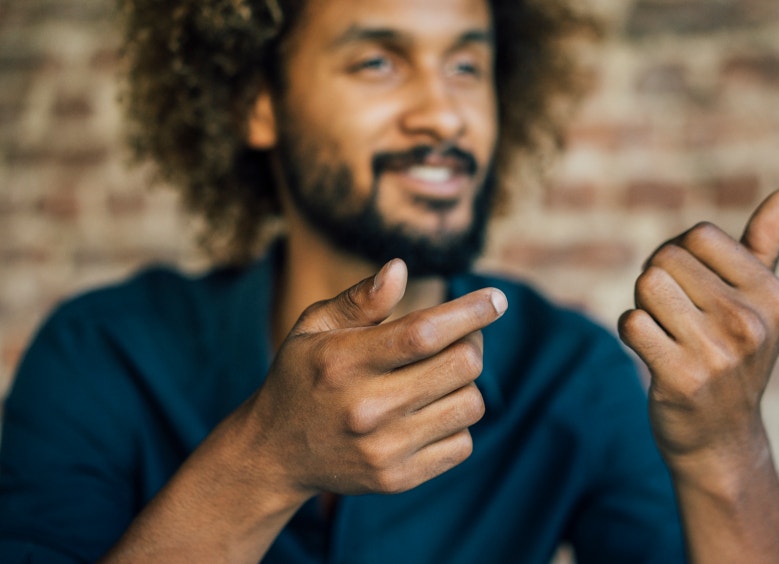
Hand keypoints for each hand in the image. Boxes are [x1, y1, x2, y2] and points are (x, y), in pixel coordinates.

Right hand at [246, 259, 506, 496]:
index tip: (496, 300)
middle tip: (460, 337)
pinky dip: (456, 422)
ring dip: (465, 384)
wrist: (274, 452)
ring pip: (471, 405)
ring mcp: (383, 449)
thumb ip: (359, 299)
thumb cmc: (303, 374)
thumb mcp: (315, 326)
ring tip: (440, 376)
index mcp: (344, 361)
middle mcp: (365, 408)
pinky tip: (429, 412)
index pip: (424, 332)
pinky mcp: (397, 479)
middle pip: (461, 366)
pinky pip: (462, 444)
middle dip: (472, 342)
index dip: (469, 313)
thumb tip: (400, 268)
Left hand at [618, 187, 778, 472]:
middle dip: (658, 280)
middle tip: (675, 316)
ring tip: (666, 332)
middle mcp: (750, 321)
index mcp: (773, 294)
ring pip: (647, 285)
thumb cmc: (735, 355)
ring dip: (643, 306)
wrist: (721, 438)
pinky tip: (652, 351)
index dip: (680, 253)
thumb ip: (768, 245)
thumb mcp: (761, 303)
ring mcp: (717, 352)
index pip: (699, 235)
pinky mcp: (680, 378)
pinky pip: (631, 323)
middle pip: (666, 258)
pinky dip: (631, 331)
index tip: (690, 286)